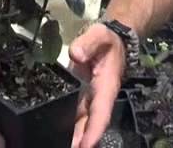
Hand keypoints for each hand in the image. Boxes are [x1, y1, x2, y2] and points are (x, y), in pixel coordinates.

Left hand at [68, 23, 126, 147]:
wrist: (113, 40)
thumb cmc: (107, 40)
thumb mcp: (99, 35)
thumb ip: (88, 43)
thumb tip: (76, 54)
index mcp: (105, 87)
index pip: (101, 113)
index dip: (94, 131)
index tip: (86, 146)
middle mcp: (99, 97)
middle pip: (91, 124)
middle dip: (83, 141)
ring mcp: (91, 98)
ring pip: (83, 122)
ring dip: (76, 137)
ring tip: (62, 146)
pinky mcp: (83, 96)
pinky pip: (77, 114)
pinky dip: (71, 127)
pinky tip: (59, 135)